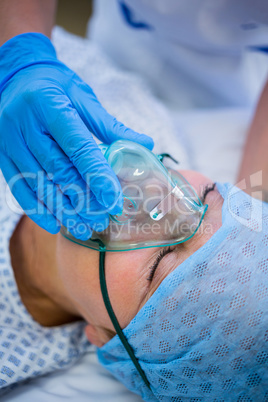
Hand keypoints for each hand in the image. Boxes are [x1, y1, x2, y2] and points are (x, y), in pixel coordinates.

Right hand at [0, 33, 153, 239]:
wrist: (15, 75)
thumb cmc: (54, 85)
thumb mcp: (82, 97)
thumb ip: (110, 125)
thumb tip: (144, 144)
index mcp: (50, 106)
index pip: (78, 147)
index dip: (97, 175)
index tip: (113, 199)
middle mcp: (26, 125)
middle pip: (58, 170)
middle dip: (82, 199)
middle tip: (102, 219)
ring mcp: (10, 142)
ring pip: (39, 184)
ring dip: (63, 210)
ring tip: (84, 227)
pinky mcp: (3, 155)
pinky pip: (19, 187)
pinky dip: (37, 209)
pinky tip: (55, 224)